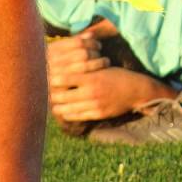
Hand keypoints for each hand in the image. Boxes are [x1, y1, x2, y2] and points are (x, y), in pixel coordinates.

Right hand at [47, 31, 109, 85]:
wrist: (29, 90)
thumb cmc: (49, 67)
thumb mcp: (56, 52)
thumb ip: (73, 42)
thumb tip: (91, 34)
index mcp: (52, 51)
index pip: (78, 42)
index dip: (92, 43)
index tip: (98, 46)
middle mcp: (53, 62)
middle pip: (83, 53)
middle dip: (96, 53)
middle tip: (102, 56)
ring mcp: (55, 76)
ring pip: (85, 66)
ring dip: (99, 64)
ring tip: (104, 63)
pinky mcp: (59, 91)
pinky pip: (82, 81)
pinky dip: (93, 77)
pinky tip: (98, 76)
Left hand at [49, 67, 164, 120]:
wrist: (135, 90)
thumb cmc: (117, 75)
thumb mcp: (102, 67)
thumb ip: (85, 67)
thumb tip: (68, 64)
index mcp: (92, 77)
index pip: (65, 79)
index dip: (53, 80)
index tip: (46, 78)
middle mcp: (91, 92)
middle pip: (62, 96)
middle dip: (52, 95)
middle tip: (45, 93)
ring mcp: (94, 104)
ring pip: (68, 109)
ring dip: (58, 107)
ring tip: (53, 104)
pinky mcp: (97, 114)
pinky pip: (77, 116)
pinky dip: (68, 114)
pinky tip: (65, 111)